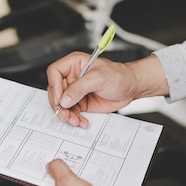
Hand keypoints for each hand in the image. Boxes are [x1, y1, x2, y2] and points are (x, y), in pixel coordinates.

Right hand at [47, 52, 167, 127]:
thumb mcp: (99, 78)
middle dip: (59, 105)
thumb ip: (80, 88)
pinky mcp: (81, 102)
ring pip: (62, 104)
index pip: (55, 72)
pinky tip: (81, 121)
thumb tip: (64, 99)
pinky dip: (74, 119)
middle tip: (65, 113)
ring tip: (75, 120)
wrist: (131, 88)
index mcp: (74, 64)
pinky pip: (72, 112)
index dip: (55, 86)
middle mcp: (73, 77)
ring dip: (67, 114)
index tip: (60, 99)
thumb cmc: (119, 76)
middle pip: (56, 91)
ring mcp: (76, 91)